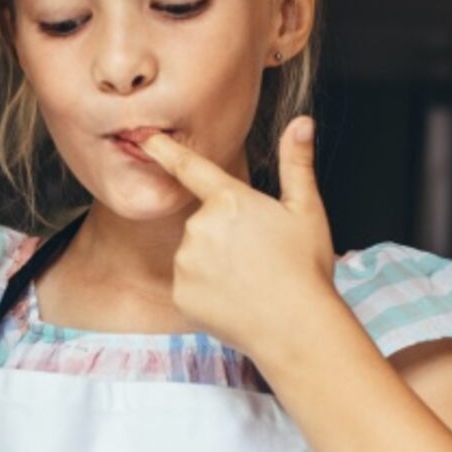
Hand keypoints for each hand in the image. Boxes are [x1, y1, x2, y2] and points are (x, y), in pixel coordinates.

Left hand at [139, 116, 341, 362]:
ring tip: (249, 282)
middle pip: (204, 223)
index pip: (189, 168)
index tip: (143, 138)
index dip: (164, 151)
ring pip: (194, 254)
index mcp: (229, 200)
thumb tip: (301, 122)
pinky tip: (234, 300)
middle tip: (258, 258)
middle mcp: (200, 226)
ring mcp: (186, 261)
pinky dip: (207, 291)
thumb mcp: (307, 210)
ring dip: (214, 264)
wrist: (297, 328)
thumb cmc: (306, 268)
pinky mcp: (180, 293)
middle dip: (225, 235)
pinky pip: (189, 285)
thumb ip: (296, 163)